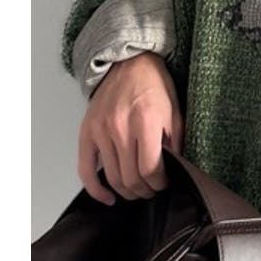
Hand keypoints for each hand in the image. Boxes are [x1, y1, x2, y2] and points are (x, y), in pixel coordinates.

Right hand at [77, 51, 183, 205]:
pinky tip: (108, 198)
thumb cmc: (154, 84)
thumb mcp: (174, 109)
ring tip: (137, 190)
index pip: (150, 168)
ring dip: (126, 191)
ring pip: (111, 177)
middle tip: (152, 190)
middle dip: (145, 190)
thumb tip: (175, 168)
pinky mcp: (86, 132)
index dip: (159, 183)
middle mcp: (121, 128)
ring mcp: (101, 131)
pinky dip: (95, 190)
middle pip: (130, 178)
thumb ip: (175, 140)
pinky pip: (85, 170)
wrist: (129, 63)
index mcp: (146, 121)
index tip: (164, 183)